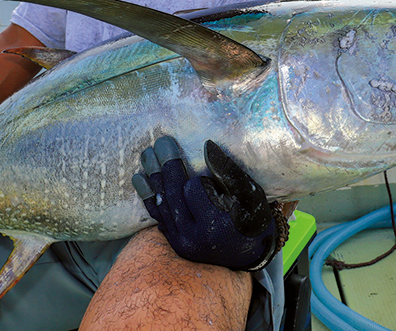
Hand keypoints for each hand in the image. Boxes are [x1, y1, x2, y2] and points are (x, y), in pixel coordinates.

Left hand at [131, 136, 279, 271]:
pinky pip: (158, 217)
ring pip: (162, 204)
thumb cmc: (255, 221)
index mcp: (216, 227)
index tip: (209, 178)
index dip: (199, 179)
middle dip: (166, 166)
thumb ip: (229, 173)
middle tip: (161, 141)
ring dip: (153, 177)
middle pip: (173, 195)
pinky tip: (139, 178)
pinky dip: (149, 197)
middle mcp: (194, 239)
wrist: (248, 254)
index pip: (194, 191)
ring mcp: (181, 243)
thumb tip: (208, 146)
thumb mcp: (251, 196)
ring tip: (147, 154)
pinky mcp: (174, 243)